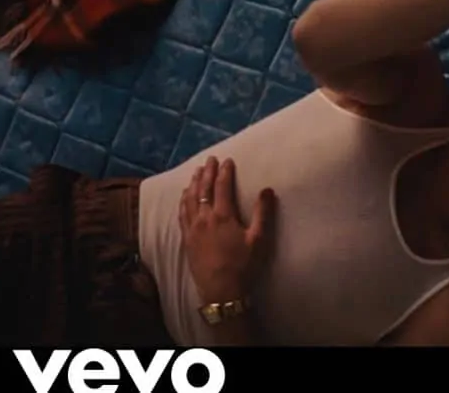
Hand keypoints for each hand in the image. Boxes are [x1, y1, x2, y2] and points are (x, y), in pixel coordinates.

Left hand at [179, 156, 275, 304]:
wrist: (221, 289)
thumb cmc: (243, 265)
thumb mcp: (259, 239)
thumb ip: (263, 212)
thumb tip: (267, 189)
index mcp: (223, 216)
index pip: (222, 187)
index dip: (225, 172)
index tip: (227, 161)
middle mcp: (204, 217)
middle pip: (203, 189)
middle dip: (206, 172)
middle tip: (210, 160)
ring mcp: (192, 228)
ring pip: (189, 199)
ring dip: (193, 183)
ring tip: (196, 172)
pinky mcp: (186, 238)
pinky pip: (181, 213)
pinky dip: (183, 200)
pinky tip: (184, 196)